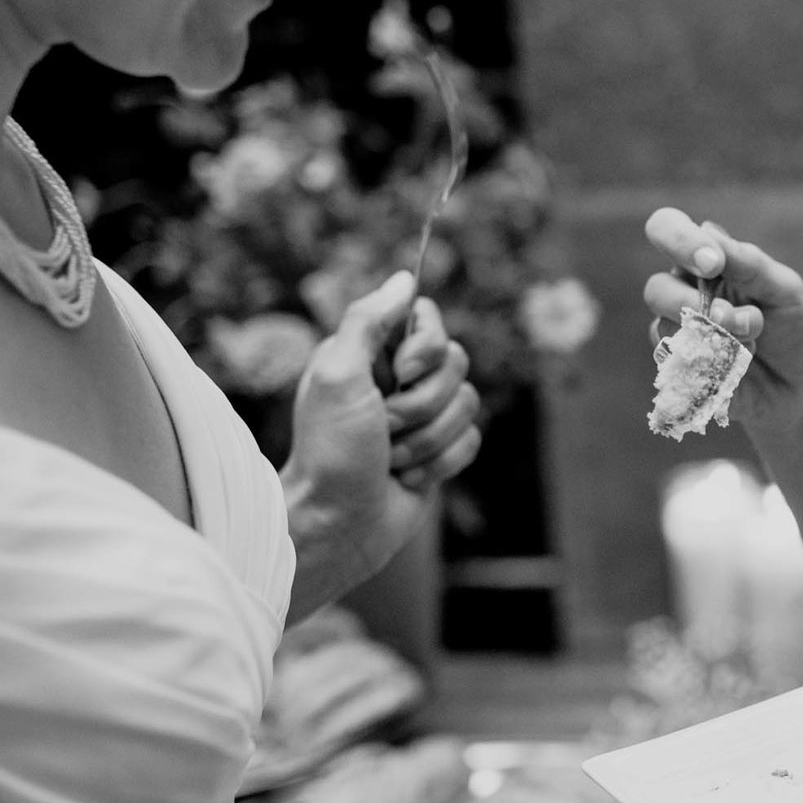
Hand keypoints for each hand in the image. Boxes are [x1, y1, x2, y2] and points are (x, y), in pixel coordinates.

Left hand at [280, 272, 483, 613]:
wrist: (337, 524)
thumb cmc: (330, 451)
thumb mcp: (337, 375)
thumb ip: (368, 319)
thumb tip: (406, 277)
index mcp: (371, 353)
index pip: (429, 319)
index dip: (425, 347)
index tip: (399, 372)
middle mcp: (397, 380)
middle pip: (456, 364)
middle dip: (422, 404)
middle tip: (384, 426)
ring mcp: (421, 417)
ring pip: (468, 406)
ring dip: (427, 440)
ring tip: (390, 459)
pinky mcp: (438, 452)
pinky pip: (472, 442)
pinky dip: (440, 464)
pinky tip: (406, 478)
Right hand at [643, 207, 802, 432]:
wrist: (802, 386)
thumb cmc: (794, 328)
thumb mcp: (784, 289)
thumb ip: (748, 262)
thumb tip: (707, 230)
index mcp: (707, 260)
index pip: (668, 229)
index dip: (680, 241)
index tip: (713, 264)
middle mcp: (685, 291)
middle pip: (656, 289)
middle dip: (691, 304)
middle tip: (727, 316)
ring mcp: (680, 333)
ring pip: (664, 329)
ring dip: (713, 335)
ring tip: (751, 340)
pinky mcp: (682, 368)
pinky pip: (678, 363)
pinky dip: (712, 359)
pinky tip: (740, 361)